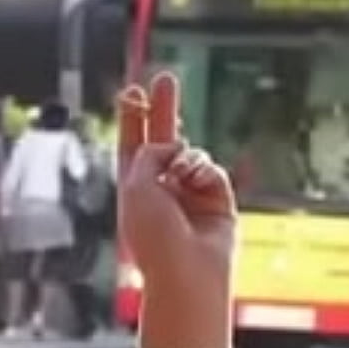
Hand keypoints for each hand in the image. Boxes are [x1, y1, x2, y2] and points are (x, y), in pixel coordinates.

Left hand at [118, 73, 236, 332]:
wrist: (187, 269)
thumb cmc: (154, 233)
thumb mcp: (136, 183)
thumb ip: (150, 153)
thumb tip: (177, 146)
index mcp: (133, 187)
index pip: (131, 144)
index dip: (131, 118)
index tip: (131, 91)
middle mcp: (160, 187)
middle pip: (162, 139)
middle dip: (164, 109)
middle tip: (166, 78)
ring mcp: (189, 193)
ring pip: (191, 153)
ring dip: (186, 157)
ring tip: (181, 177)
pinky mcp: (217, 199)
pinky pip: (212, 169)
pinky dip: (205, 171)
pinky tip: (199, 186)